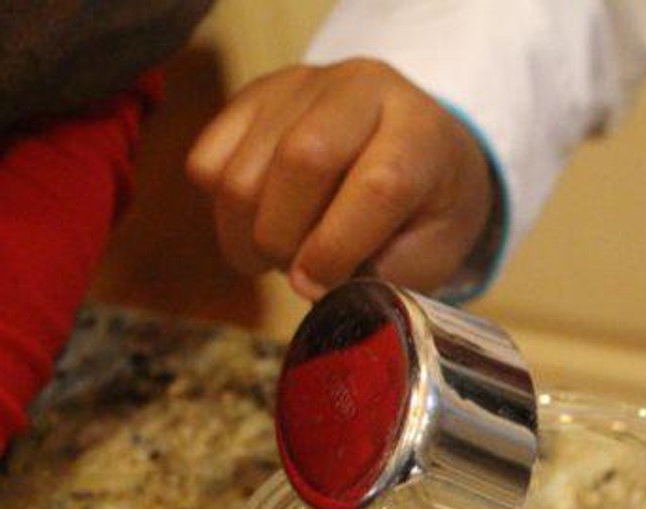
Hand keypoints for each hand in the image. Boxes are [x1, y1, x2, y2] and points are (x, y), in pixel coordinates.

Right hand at [187, 59, 493, 298]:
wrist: (416, 148)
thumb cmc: (428, 209)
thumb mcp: (437, 251)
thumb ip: (388, 274)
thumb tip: (313, 286)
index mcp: (421, 131)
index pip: (377, 184)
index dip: (339, 248)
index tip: (319, 287)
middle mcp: (361, 89)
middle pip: (301, 160)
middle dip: (286, 241)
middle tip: (297, 274)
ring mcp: (300, 85)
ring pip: (243, 169)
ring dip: (248, 236)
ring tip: (281, 257)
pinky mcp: (252, 96)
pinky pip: (208, 162)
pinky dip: (223, 212)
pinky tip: (260, 224)